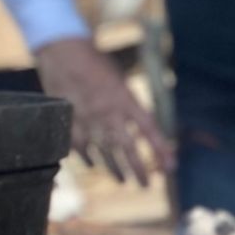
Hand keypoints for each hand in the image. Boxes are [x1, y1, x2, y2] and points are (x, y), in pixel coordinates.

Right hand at [35, 37, 172, 186]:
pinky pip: (81, 147)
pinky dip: (88, 158)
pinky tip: (94, 164)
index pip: (149, 130)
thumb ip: (129, 104)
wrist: (63, 50)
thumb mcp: (119, 81)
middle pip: (127, 148)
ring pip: (105, 153)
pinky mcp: (69, 121)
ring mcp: (88, 118)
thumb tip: (143, 128)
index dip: (161, 150)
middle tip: (146, 185)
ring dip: (116, 169)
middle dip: (138, 169)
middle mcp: (109, 112)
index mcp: (126, 99)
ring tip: (123, 180)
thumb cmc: (95, 63)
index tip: (170, 167)